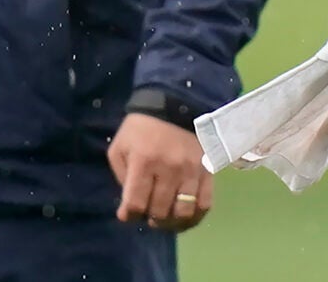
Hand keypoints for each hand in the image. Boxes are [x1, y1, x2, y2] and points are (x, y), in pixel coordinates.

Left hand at [108, 112, 212, 232]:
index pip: (136, 203)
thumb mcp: (120, 147)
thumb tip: (129, 207)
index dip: (129, 215)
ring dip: (171, 223)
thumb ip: (121, 177)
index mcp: (143, 161)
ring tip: (165, 218)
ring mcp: (191, 171)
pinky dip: (194, 218)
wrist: (175, 105)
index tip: (127, 214)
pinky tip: (184, 217)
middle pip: (159, 212)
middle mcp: (169, 168)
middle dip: (149, 218)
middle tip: (146, 213)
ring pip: (182, 213)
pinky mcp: (207, 172)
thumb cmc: (141, 129)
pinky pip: (204, 205)